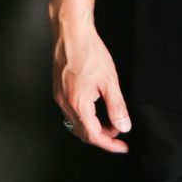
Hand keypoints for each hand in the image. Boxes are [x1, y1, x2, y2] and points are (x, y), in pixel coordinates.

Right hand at [51, 16, 131, 152]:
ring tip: (111, 121)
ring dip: (93, 127)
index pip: (93, 135)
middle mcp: (65, 104)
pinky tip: (96, 109)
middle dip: (102, 137)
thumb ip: (116, 106)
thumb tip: (123, 126)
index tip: (122, 147)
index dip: (109, 144)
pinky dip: (85, 117)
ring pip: (76, 123)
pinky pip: (71, 112)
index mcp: (78, 104)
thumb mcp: (109, 80)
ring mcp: (60, 97)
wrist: (72, 34)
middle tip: (119, 135)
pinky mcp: (58, 90)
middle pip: (83, 133)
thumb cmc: (89, 52)